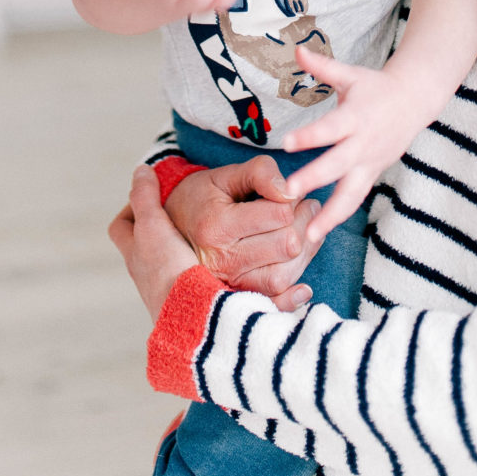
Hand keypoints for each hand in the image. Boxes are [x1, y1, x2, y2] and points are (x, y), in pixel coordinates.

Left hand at [109, 166, 203, 320]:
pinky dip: (202, 268)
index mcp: (135, 254)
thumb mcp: (153, 226)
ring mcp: (166, 289)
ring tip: (205, 235)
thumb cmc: (167, 271)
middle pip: (142, 246)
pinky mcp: (188, 300)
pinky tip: (220, 261)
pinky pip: (190, 279)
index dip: (129, 208)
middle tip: (180, 213)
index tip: (148, 193)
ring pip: (166, 263)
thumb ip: (145, 198)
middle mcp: (145, 274)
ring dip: (182, 249)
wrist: (189, 318)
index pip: (120, 227)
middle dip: (158, 229)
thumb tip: (141, 171)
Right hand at [165, 159, 318, 309]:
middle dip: (304, 223)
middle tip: (307, 208)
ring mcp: (229, 283)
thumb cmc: (201, 198)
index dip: (294, 200)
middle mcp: (222, 259)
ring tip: (305, 231)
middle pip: (286, 245)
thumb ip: (259, 173)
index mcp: (218, 226)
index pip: (279, 215)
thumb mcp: (224, 175)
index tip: (292, 193)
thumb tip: (290, 191)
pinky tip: (302, 285)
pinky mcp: (235, 298)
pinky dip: (293, 296)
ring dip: (305, 253)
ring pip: (285, 275)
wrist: (169, 227)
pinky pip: (272, 302)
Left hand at [282, 48, 432, 239]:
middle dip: (314, 179)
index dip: (309, 136)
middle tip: (289, 191)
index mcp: (356, 116)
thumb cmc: (375, 87)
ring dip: (331, 216)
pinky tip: (318, 232)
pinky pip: (356, 199)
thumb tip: (297, 48)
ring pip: (351, 194)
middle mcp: (363, 143)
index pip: (330, 128)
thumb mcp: (350, 74)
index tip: (286, 143)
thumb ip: (323, 66)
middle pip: (338, 165)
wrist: (414, 101)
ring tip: (308, 236)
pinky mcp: (373, 174)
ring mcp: (370, 163)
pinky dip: (339, 216)